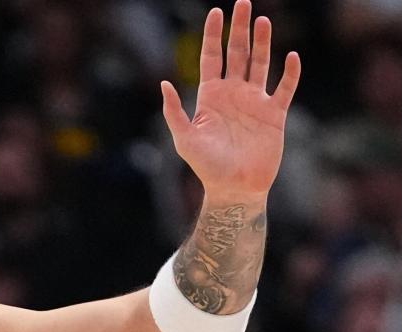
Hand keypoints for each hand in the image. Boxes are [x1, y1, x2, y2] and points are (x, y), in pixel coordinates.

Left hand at [161, 0, 300, 195]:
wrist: (234, 188)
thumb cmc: (206, 166)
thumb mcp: (184, 139)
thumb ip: (174, 111)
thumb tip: (164, 84)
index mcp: (210, 96)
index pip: (212, 57)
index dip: (213, 35)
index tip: (216, 12)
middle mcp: (233, 94)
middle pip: (237, 53)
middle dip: (239, 29)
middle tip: (243, 3)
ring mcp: (255, 102)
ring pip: (260, 64)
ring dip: (263, 43)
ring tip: (264, 20)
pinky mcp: (275, 115)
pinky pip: (285, 88)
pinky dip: (290, 73)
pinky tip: (291, 55)